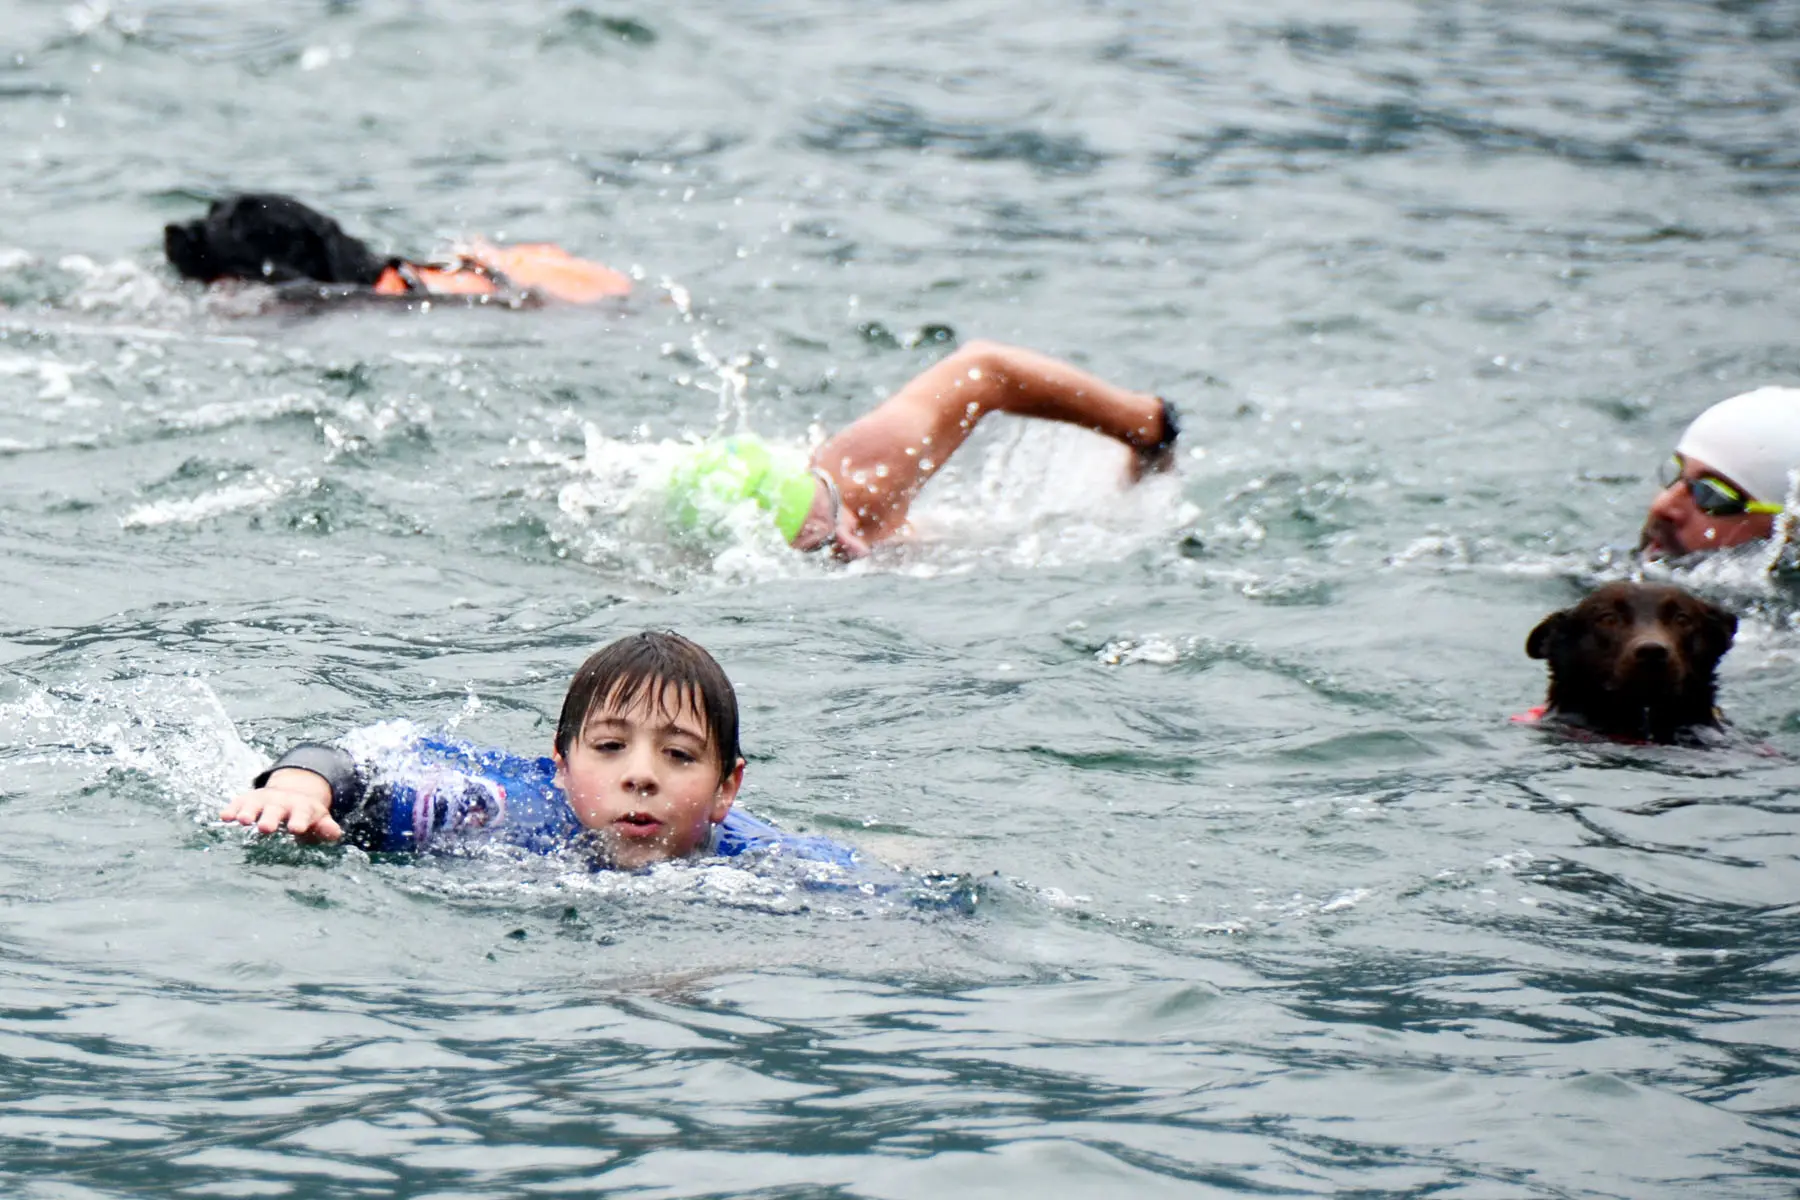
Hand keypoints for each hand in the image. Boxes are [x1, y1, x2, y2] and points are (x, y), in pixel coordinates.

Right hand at [221, 768, 343, 842]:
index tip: (296, 828)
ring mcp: (263, 800)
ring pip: (255, 806)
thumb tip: (335, 833)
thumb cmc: (306, 814)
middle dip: (271, 818)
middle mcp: (281, 803)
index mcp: (301, 808)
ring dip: (249, 812)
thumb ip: (326, 828)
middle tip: (266, 828)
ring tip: (244, 820)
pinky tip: (224, 817)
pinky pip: (238, 803)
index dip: (299, 821)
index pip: (301, 815)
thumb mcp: (319, 819)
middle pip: (276, 810)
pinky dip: (232, 809)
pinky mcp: (248, 800)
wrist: (292, 792)